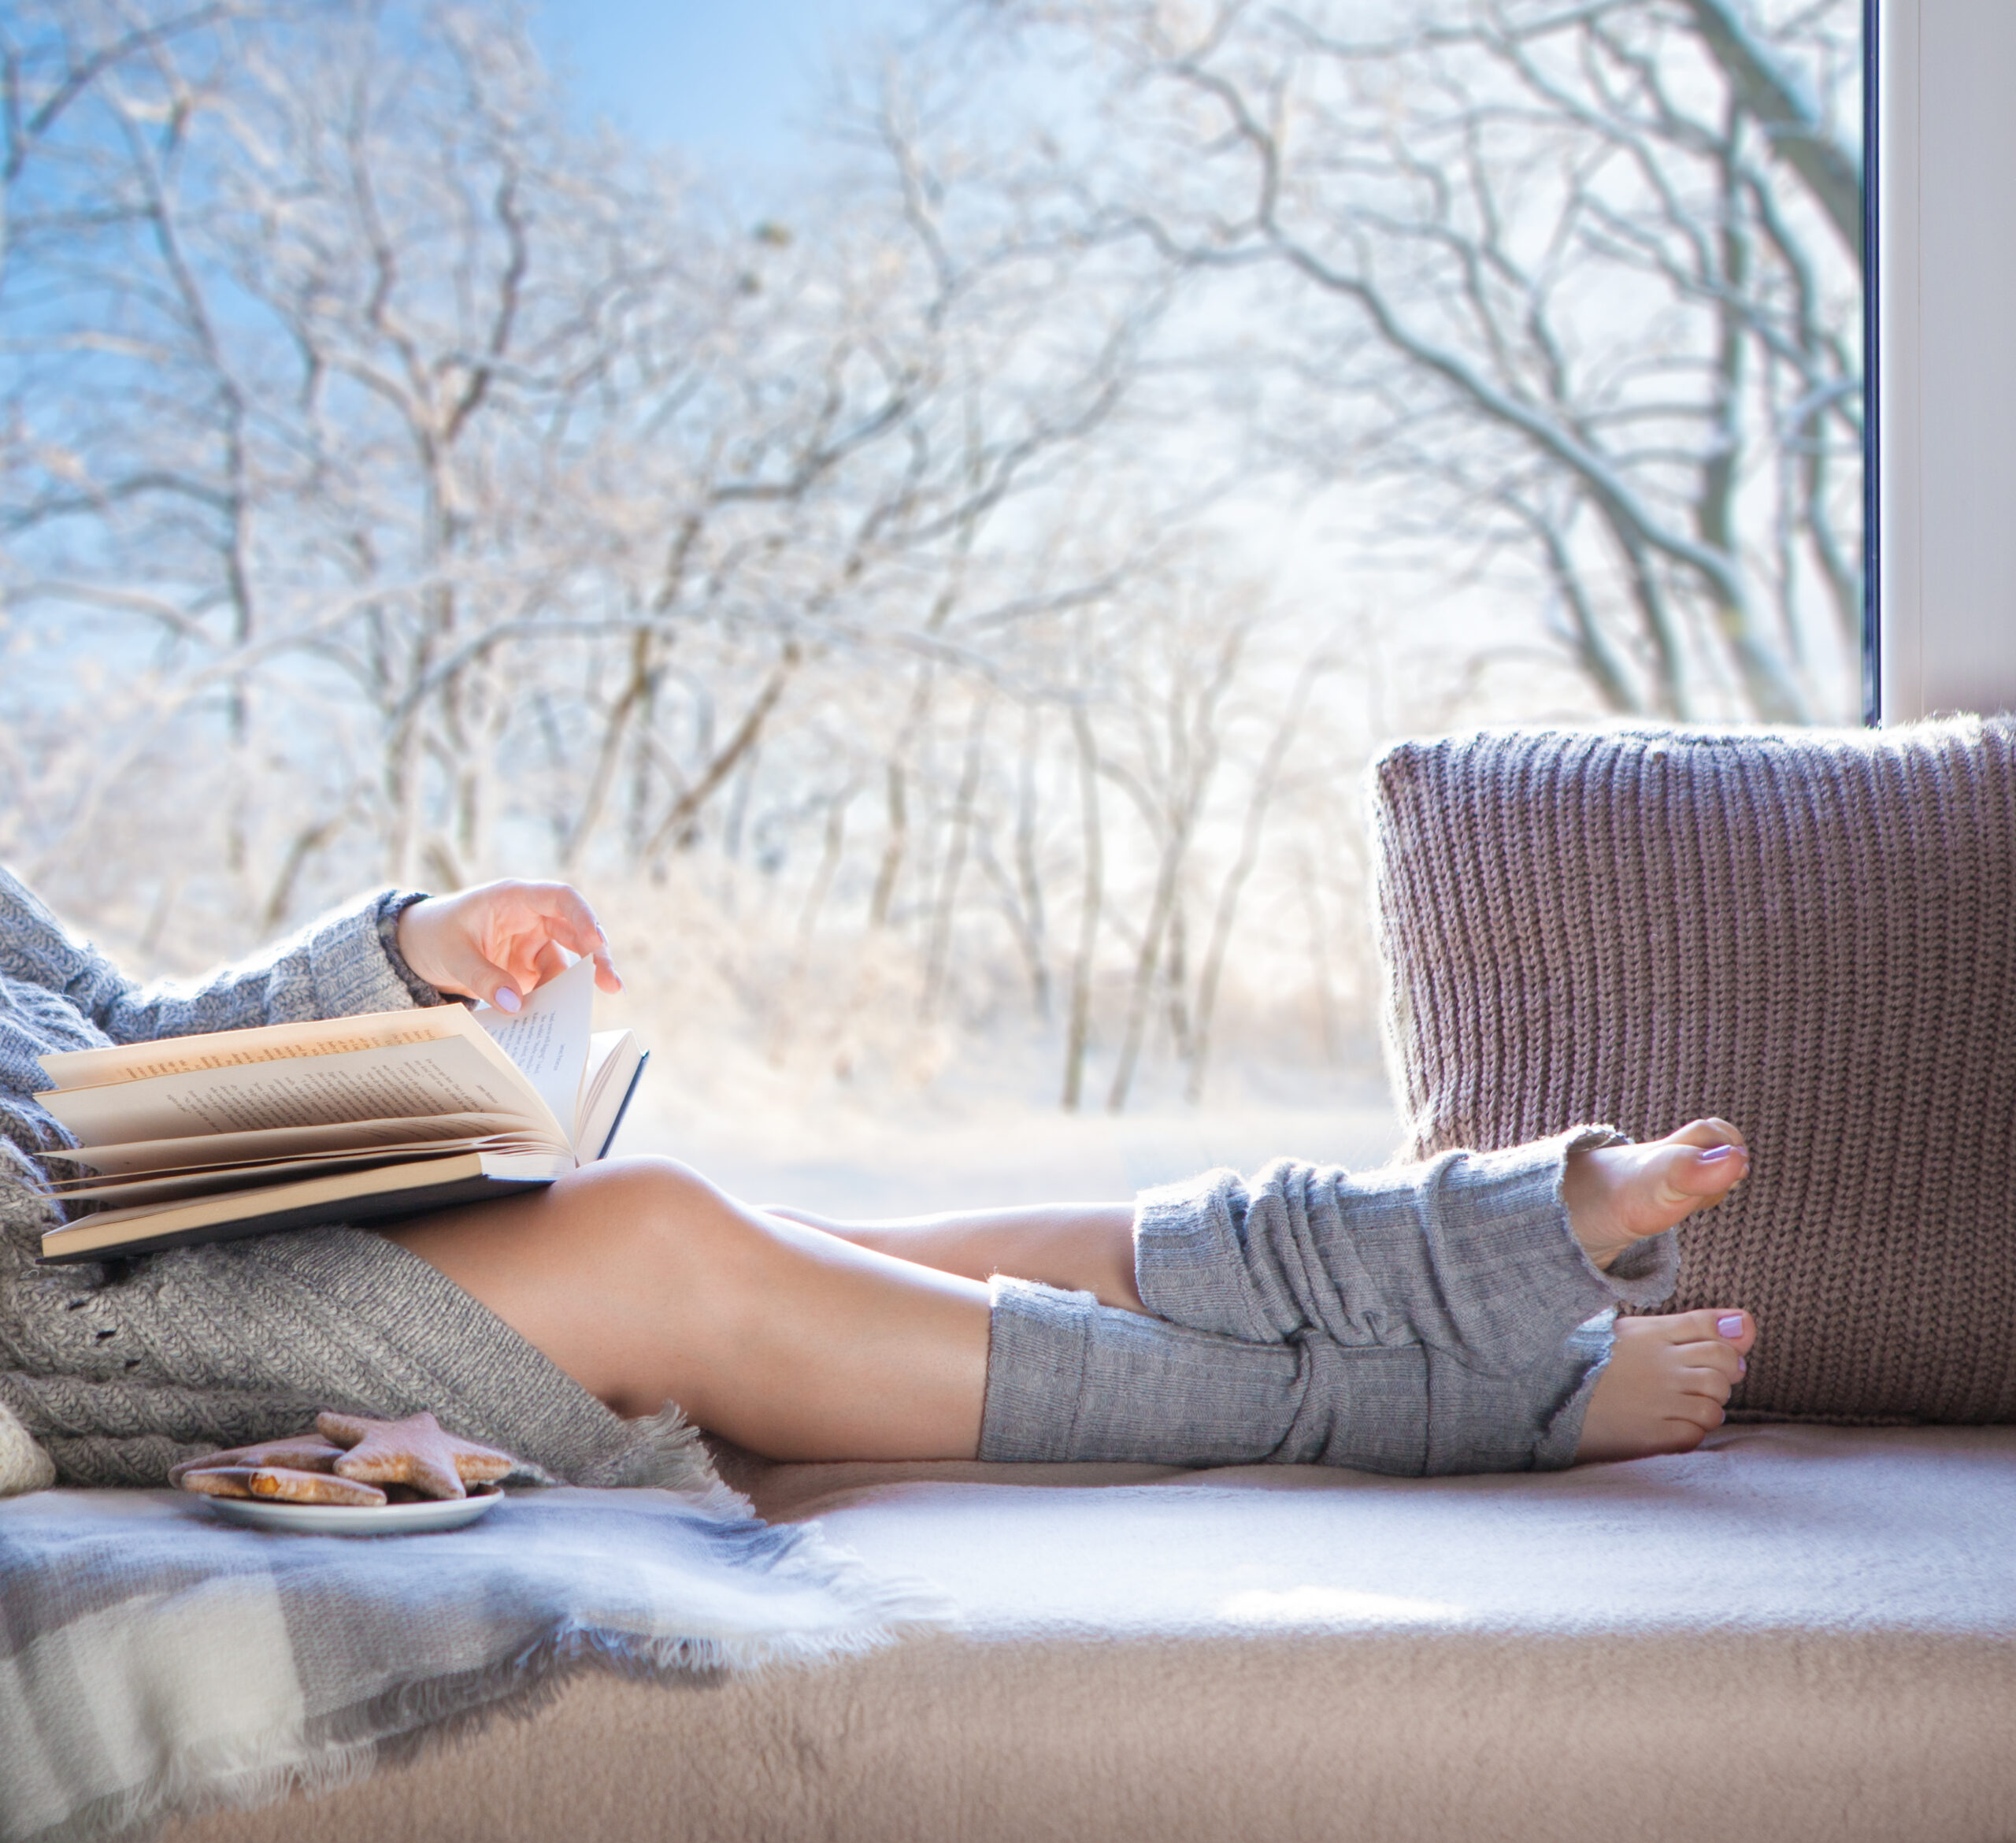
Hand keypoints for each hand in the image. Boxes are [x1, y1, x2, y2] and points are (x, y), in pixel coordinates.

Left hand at [396, 880, 621, 1010]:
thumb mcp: (453, 955)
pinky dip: (554, 1000)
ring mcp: (533, 944)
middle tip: (612, 985)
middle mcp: (532, 918)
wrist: (418, 946)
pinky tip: (554, 1019)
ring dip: (576, 986)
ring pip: (568, 962)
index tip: (597, 942)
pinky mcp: (529, 968)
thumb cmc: (434, 936)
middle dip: (597, 957)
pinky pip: (550, 983)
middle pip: (577, 931)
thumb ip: (484, 978)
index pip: (561, 898)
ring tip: (577, 1013)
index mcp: (515, 899)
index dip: (584, 917)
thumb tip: (517, 1005)